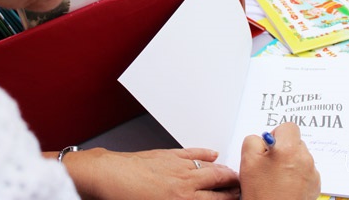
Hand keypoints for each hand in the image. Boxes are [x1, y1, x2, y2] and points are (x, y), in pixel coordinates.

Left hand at [58, 147, 239, 199]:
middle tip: (242, 187)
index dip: (232, 199)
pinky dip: (205, 153)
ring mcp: (178, 166)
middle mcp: (185, 183)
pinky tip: (212, 155)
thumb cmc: (124, 198)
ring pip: (210, 167)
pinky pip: (193, 153)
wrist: (106, 177)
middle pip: (219, 181)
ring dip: (224, 170)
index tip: (240, 197)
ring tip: (232, 174)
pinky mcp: (168, 154)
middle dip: (234, 185)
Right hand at [239, 122, 320, 199]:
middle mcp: (305, 159)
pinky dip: (297, 175)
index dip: (276, 134)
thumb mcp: (247, 160)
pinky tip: (285, 185)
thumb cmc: (261, 193)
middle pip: (296, 141)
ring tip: (276, 177)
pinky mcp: (315, 186)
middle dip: (284, 148)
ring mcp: (312, 173)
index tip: (270, 147)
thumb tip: (263, 138)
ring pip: (301, 156)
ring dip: (290, 162)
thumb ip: (253, 140)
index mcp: (288, 149)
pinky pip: (306, 171)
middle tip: (270, 164)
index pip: (289, 127)